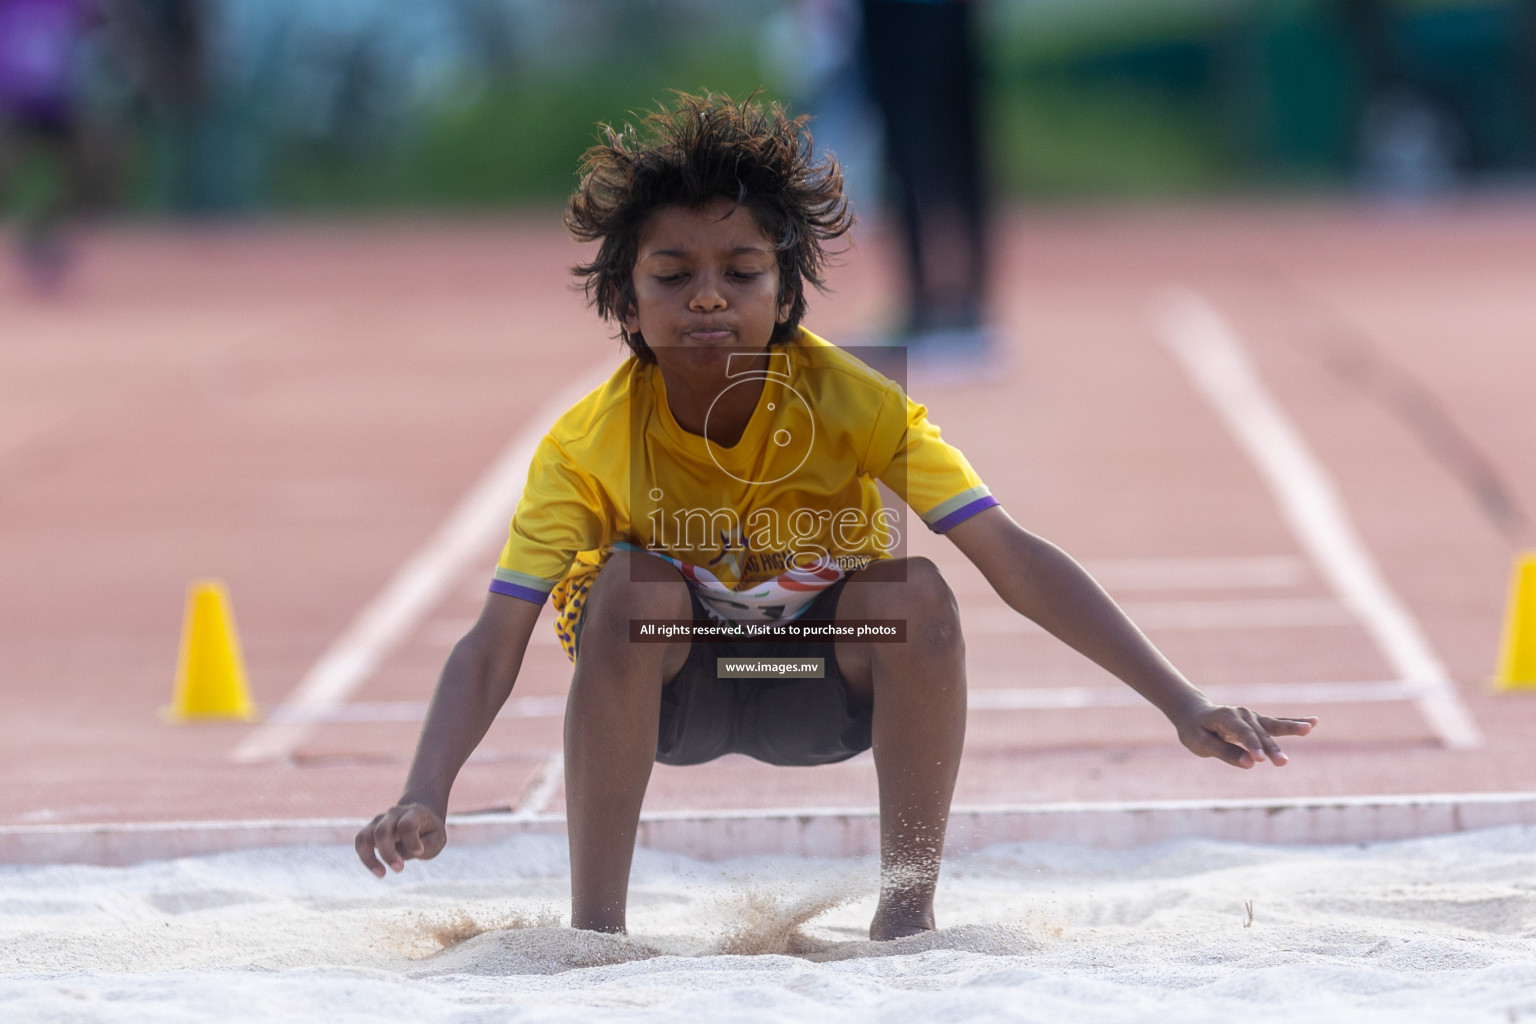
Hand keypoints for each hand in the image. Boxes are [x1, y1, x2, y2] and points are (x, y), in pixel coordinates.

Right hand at [355, 803, 446, 876]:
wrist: (421, 818)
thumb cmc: (430, 832)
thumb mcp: (437, 839)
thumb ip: (424, 846)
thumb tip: (400, 854)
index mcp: (414, 812)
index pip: (406, 825)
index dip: (411, 842)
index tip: (420, 852)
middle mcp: (394, 813)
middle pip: (381, 831)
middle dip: (387, 853)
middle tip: (399, 869)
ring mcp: (379, 820)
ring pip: (364, 837)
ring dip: (370, 858)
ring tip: (381, 874)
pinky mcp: (370, 830)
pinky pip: (360, 843)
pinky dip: (366, 859)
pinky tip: (379, 871)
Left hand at [1175, 704, 1316, 767]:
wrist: (1194, 714)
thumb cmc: (1195, 731)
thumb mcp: (1201, 743)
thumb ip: (1224, 752)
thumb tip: (1250, 764)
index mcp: (1225, 717)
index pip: (1242, 733)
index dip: (1251, 746)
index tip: (1259, 760)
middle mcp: (1242, 714)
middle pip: (1259, 733)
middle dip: (1270, 748)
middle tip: (1282, 763)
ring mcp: (1252, 716)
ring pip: (1272, 726)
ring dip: (1290, 730)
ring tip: (1309, 729)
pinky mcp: (1259, 722)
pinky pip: (1278, 724)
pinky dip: (1294, 723)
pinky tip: (1313, 722)